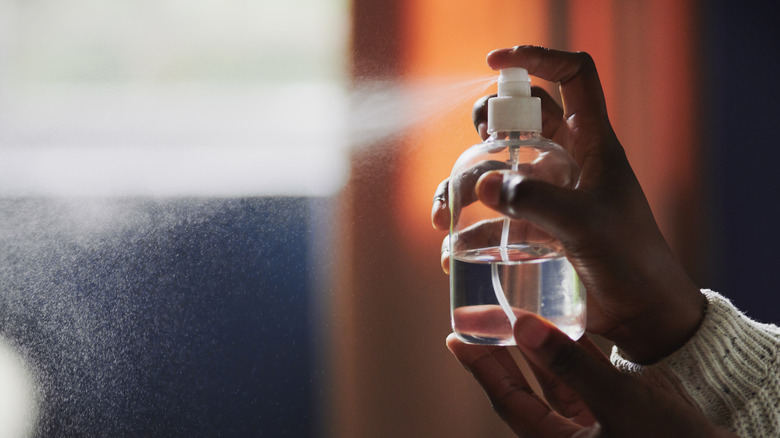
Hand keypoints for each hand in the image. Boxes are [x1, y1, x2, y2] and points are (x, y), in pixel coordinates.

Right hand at [433, 46, 705, 363]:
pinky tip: (453, 252)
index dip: (537, 57)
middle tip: (474, 151)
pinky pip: (490, 218)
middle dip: (485, 129)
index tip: (494, 63)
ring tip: (443, 218)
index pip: (572, 77)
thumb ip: (535, 203)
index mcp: (590, 142)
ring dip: (462, 186)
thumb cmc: (629, 259)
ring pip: (494, 170)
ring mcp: (547, 194)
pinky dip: (467, 232)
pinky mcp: (532, 229)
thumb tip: (482, 185)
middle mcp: (565, 161)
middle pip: (518, 121)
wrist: (638, 312)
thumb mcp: (586, 224)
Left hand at [447, 313, 736, 437]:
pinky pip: (582, 384)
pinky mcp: (613, 418)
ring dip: (537, 352)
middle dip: (502, 355)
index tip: (455, 338)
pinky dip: (572, 358)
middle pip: (523, 390)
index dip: (481, 367)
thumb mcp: (616, 401)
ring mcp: (591, 428)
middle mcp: (568, 437)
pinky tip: (565, 329)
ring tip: (517, 316)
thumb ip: (569, 363)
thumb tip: (521, 325)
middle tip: (480, 321)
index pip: (507, 400)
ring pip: (553, 384)